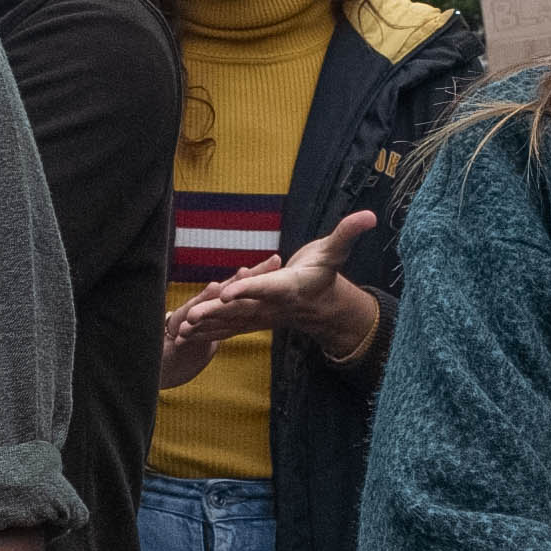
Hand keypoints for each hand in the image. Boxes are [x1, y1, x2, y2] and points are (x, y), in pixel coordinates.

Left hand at [153, 210, 381, 386]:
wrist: (324, 305)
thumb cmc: (326, 273)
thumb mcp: (336, 251)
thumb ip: (349, 233)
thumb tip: (371, 216)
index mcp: (288, 286)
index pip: (267, 287)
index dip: (248, 289)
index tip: (229, 292)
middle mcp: (272, 305)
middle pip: (241, 308)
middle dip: (216, 313)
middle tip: (191, 316)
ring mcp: (262, 316)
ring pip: (229, 322)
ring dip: (205, 326)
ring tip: (180, 329)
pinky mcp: (253, 320)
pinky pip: (228, 328)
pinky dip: (208, 332)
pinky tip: (185, 335)